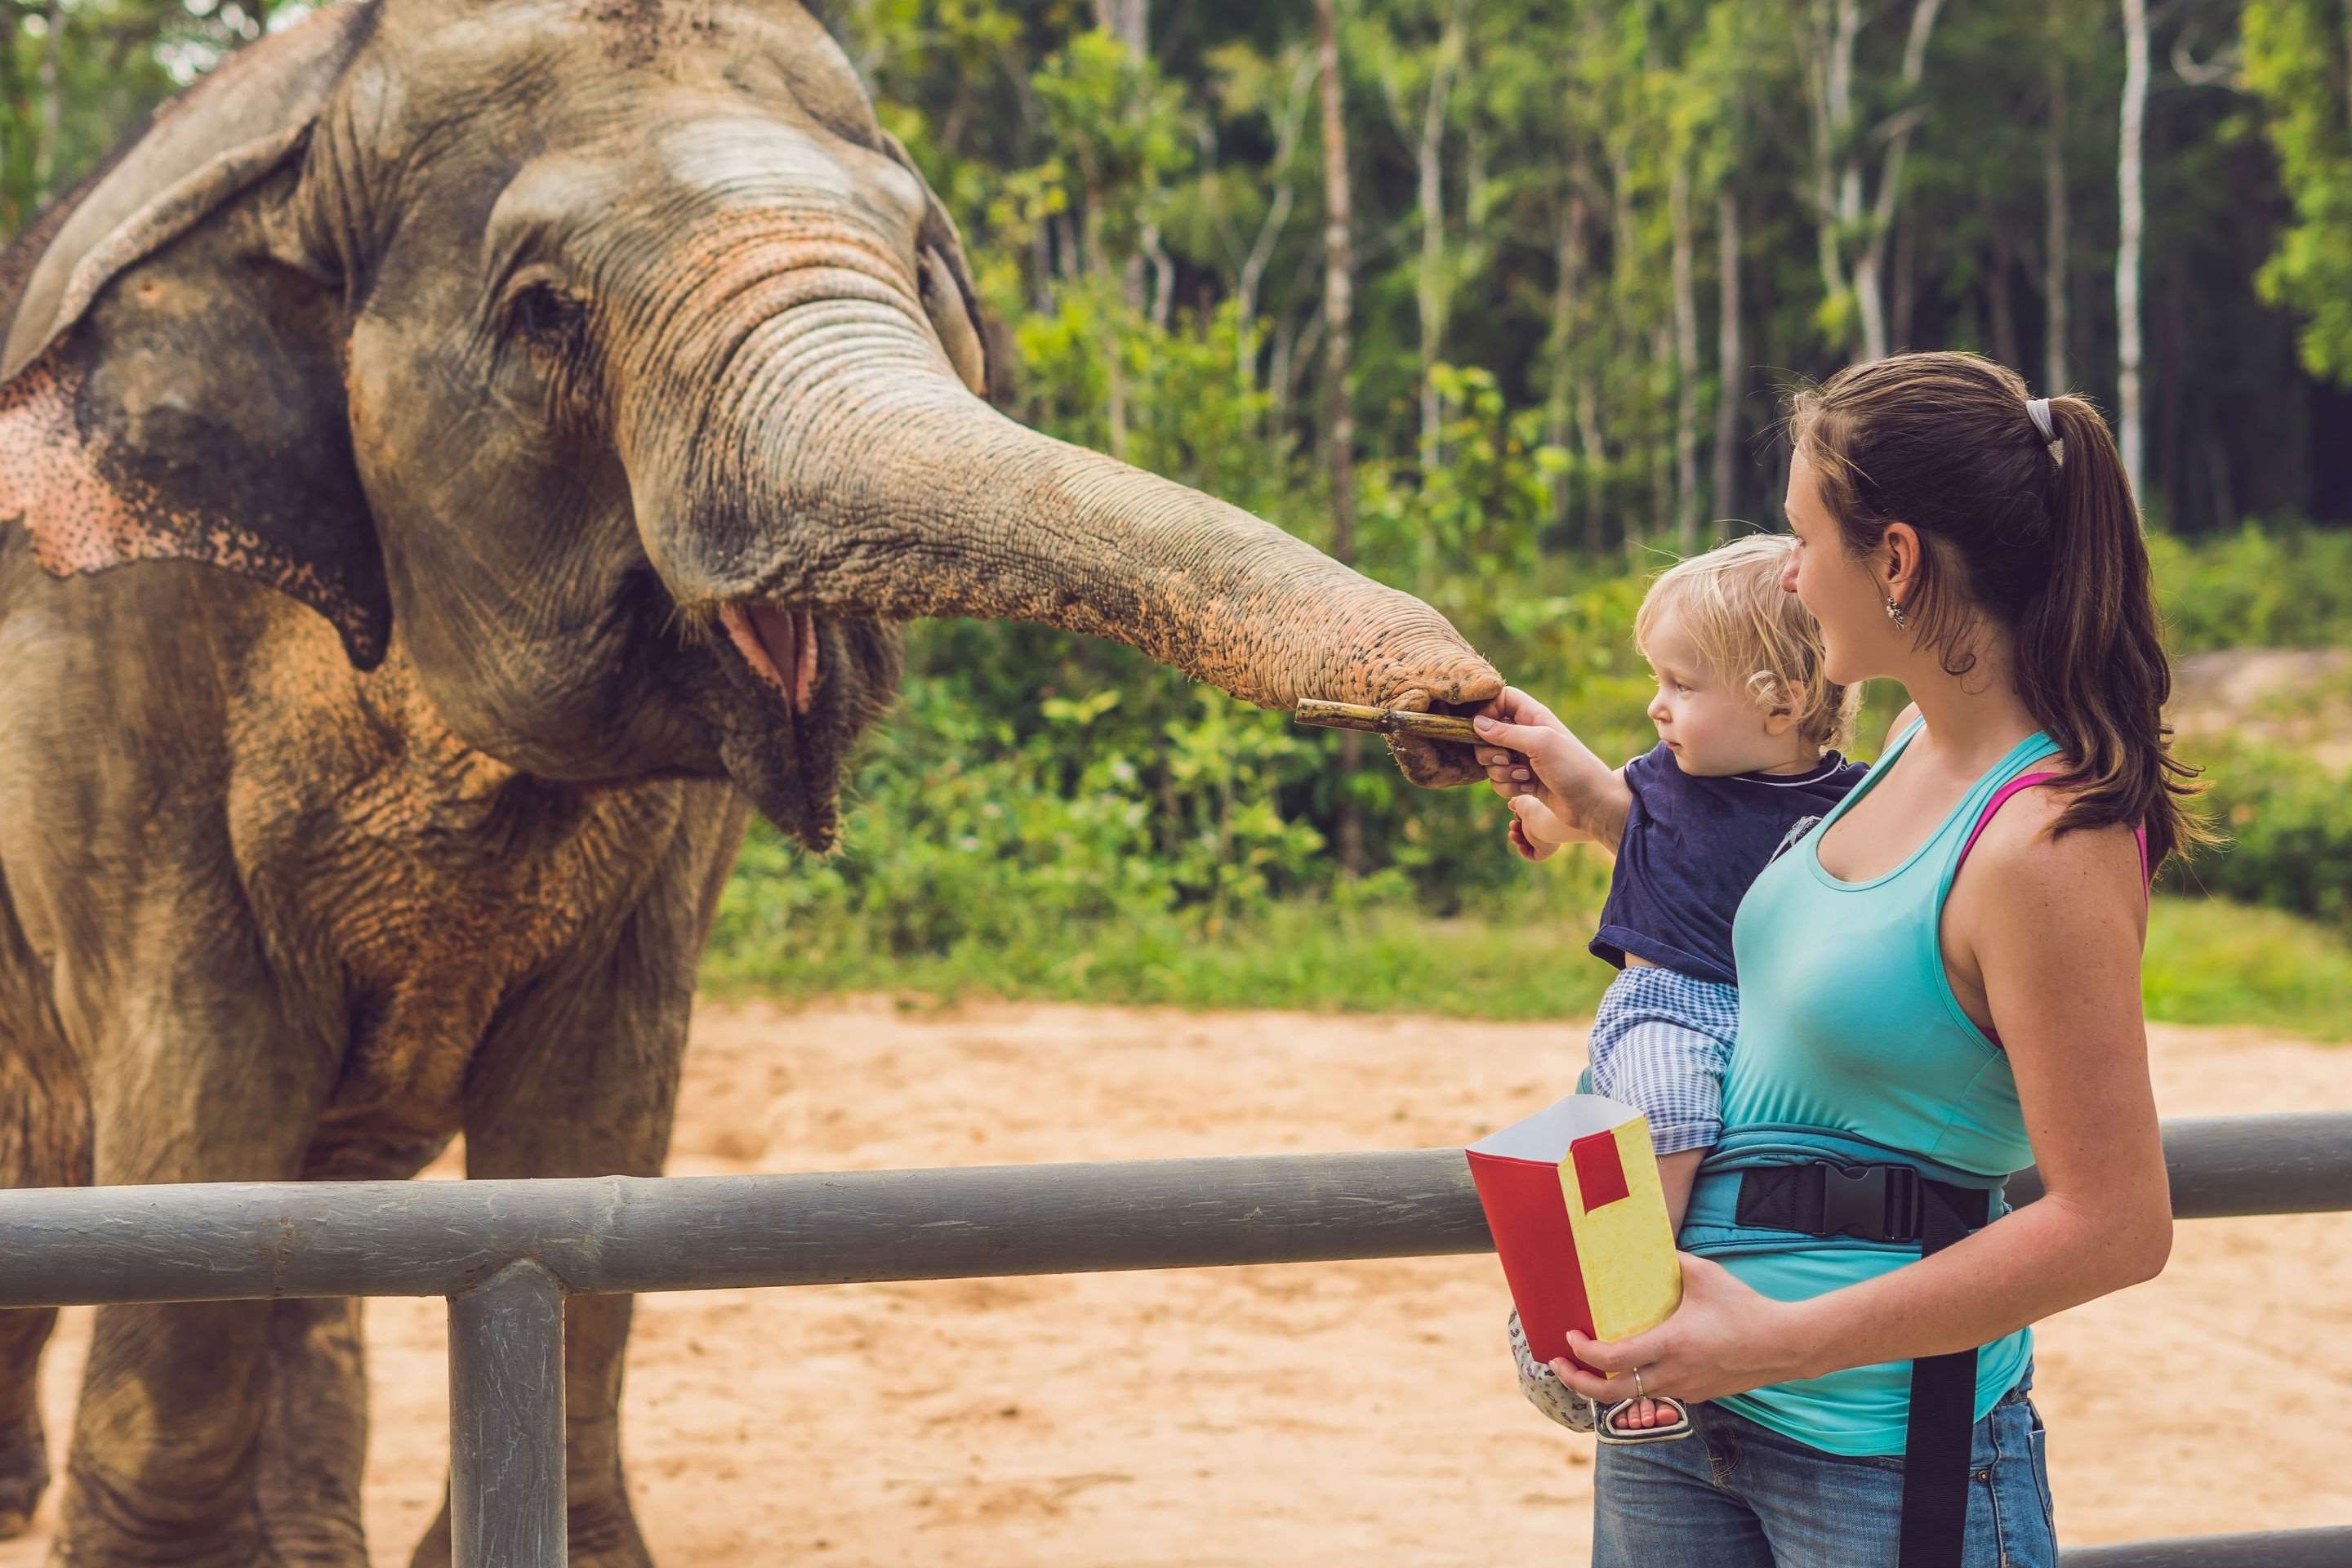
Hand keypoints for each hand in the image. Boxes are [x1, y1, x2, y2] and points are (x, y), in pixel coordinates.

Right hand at [1470, 688, 1630, 852]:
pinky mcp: (1522, 779)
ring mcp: (1523, 758)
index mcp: (1533, 716)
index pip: (1500, 698)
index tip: (1482, 727)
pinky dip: (1509, 786)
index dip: (1487, 710)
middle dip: (1490, 751)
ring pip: (1490, 760)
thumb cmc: (1573, 767)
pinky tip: (1528, 789)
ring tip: (1525, 777)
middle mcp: (1526, 734)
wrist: (1592, 804)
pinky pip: (1498, 780)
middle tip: (1507, 759)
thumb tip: (1476, 723)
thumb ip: (1507, 732)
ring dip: (1501, 772)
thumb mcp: (1540, 743)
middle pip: (1486, 733)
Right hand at [1506, 793, 1568, 860]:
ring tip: (1513, 834)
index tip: (1515, 816)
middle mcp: (1547, 828)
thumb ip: (1516, 802)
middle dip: (1516, 829)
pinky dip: (1524, 852)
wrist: (1544, 818)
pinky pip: (1534, 856)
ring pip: (1529, 843)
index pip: (1531, 821)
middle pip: (1529, 832)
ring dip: (1517, 839)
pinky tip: (1519, 844)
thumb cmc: (1535, 807)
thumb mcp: (1522, 801)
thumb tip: (1511, 804)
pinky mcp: (1546, 851)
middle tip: (1512, 824)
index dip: (1520, 819)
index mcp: (1544, 816)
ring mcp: (1547, 840)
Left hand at [1545, 1254, 1816, 1407]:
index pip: (1613, 1360)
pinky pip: (1657, 1394)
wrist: (1786, 1345)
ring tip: (1586, 1368)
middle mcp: (1674, 1374)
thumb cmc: (1745, 1308)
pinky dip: (1635, 1385)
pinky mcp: (1698, 1395)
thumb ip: (1672, 1261)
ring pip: (1633, 1397)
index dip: (1583, 1353)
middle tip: (1558, 1366)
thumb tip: (1647, 1245)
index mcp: (1670, 1345)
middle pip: (1612, 1393)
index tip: (1569, 1338)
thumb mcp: (1705, 1275)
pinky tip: (1631, 1367)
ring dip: (1605, 1386)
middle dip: (1578, 1382)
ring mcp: (1686, 1389)